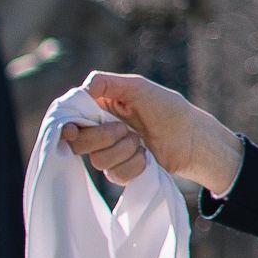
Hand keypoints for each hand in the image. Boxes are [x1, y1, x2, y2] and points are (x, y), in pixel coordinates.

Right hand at [73, 72, 244, 198]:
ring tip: (141, 141)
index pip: (68, 121)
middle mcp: (98, 133)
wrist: (192, 137)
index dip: (66, 128)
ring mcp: (109, 154)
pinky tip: (146, 156)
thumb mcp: (138, 87)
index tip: (72, 131)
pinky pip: (115, 175)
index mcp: (97, 110)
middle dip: (102, 137)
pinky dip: (134, 164)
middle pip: (77, 144)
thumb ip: (106, 82)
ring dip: (124, 149)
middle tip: (124, 129)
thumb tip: (81, 89)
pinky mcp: (121, 172)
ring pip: (97, 161)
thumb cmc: (167, 107)